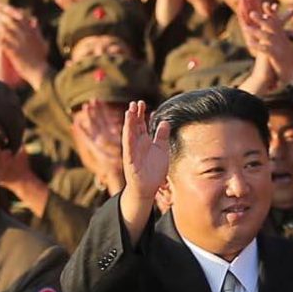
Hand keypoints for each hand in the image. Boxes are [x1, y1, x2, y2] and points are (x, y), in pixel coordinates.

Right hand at [120, 99, 170, 224]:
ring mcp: (132, 152)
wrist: (148, 188)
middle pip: (134, 126)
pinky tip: (128, 129)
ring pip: (129, 134)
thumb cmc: (153, 170)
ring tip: (129, 111)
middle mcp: (137, 144)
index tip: (142, 103)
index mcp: (144, 141)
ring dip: (129, 123)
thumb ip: (162, 136)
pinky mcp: (130, 160)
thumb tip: (165, 121)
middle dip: (134, 115)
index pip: (141, 124)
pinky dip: (128, 138)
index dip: (141, 114)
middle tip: (135, 103)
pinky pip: (128, 147)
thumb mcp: (162, 150)